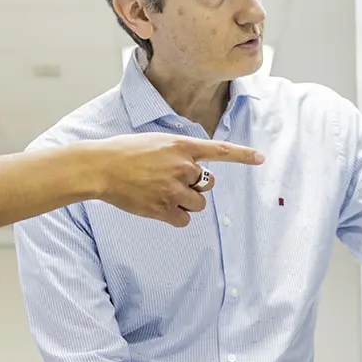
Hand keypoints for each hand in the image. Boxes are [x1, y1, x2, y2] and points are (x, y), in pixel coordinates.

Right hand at [87, 135, 263, 226]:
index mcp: (181, 146)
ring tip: (160, 193)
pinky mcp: (163, 208)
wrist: (100, 167)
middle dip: (195, 186)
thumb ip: (178, 152)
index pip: (220, 150)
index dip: (242, 155)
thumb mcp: (156, 142)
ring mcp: (173, 188)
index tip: (260, 158)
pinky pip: (184, 219)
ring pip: (198, 204)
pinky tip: (158, 207)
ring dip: (185, 202)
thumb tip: (192, 170)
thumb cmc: (124, 152)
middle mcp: (182, 166)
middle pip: (208, 184)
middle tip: (170, 182)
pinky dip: (175, 217)